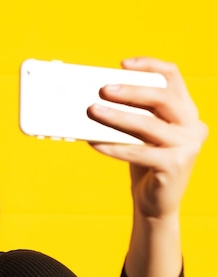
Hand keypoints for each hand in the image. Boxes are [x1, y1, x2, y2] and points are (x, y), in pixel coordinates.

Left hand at [86, 57, 207, 220]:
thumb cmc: (144, 164)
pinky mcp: (175, 165)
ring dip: (117, 117)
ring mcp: (187, 146)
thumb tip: (96, 99)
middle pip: (163, 98)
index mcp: (187, 111)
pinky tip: (94, 142)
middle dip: (131, 91)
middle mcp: (193, 125)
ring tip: (92, 111)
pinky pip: (138, 152)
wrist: (155, 202)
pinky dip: (114, 147)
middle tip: (103, 90)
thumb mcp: (141, 135)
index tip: (123, 64)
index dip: (150, 66)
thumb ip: (132, 115)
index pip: (173, 77)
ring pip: (148, 125)